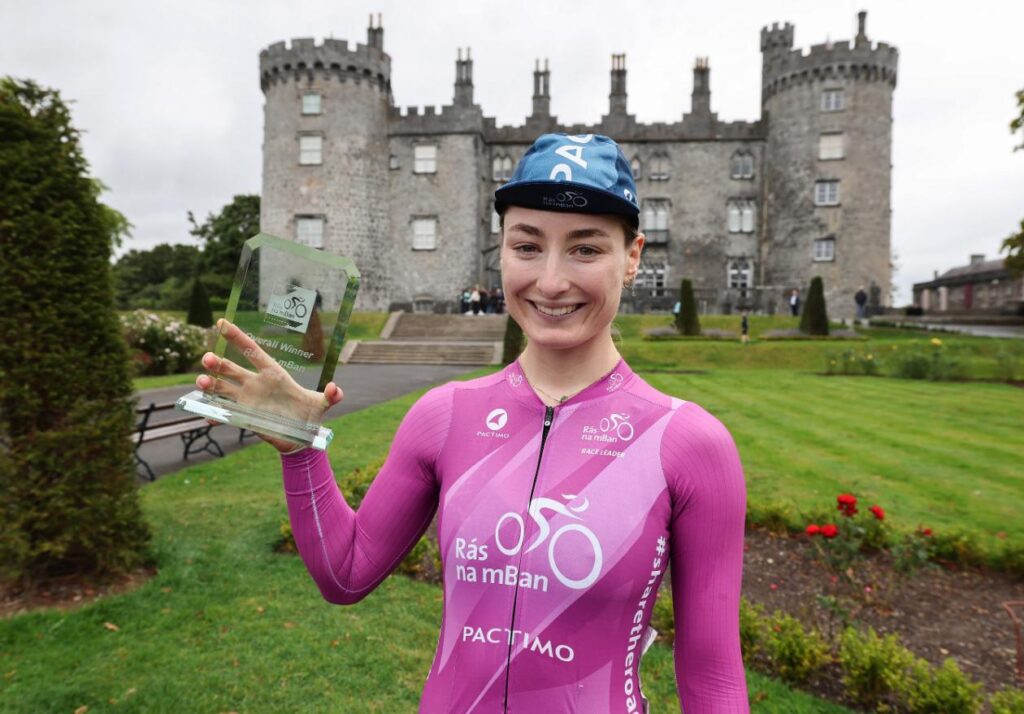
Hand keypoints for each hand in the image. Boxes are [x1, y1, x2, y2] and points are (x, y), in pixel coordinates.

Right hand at [195, 318, 343, 452]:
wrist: (301, 439)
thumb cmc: (310, 416)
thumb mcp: (321, 405)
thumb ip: (331, 396)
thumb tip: (335, 389)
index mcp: (273, 374)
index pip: (252, 351)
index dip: (237, 337)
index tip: (221, 322)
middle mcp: (255, 384)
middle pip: (231, 369)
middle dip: (217, 363)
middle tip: (207, 359)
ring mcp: (247, 400)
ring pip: (222, 388)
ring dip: (209, 384)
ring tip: (201, 382)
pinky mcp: (243, 417)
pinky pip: (224, 413)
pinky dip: (214, 414)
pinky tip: (207, 415)